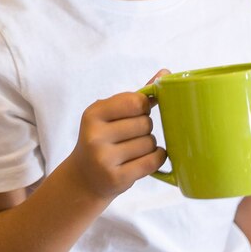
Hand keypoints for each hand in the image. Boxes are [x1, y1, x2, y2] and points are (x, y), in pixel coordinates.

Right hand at [67, 71, 168, 200]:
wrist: (84, 178)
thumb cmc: (103, 139)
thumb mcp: (109, 115)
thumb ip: (136, 96)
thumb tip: (166, 73)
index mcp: (93, 113)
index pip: (135, 102)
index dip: (143, 107)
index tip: (136, 113)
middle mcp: (94, 135)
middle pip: (145, 124)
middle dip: (146, 128)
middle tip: (133, 135)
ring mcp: (104, 158)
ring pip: (150, 143)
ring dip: (150, 146)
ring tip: (134, 149)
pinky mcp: (116, 178)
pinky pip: (152, 162)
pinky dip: (157, 158)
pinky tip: (147, 158)